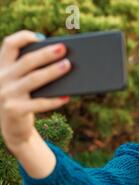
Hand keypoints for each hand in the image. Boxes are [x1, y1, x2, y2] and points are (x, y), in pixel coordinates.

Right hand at [0, 30, 70, 150]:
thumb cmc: (25, 101)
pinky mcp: (14, 110)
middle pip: (26, 61)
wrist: (13, 129)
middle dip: (46, 53)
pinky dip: (54, 100)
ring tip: (68, 66)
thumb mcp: (23, 84)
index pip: (9, 45)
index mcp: (2, 68)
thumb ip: (32, 71)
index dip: (24, 38)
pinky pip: (39, 103)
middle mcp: (1, 79)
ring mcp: (6, 95)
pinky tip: (67, 96)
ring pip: (33, 79)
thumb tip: (62, 61)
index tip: (41, 37)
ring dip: (52, 72)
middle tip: (63, 49)